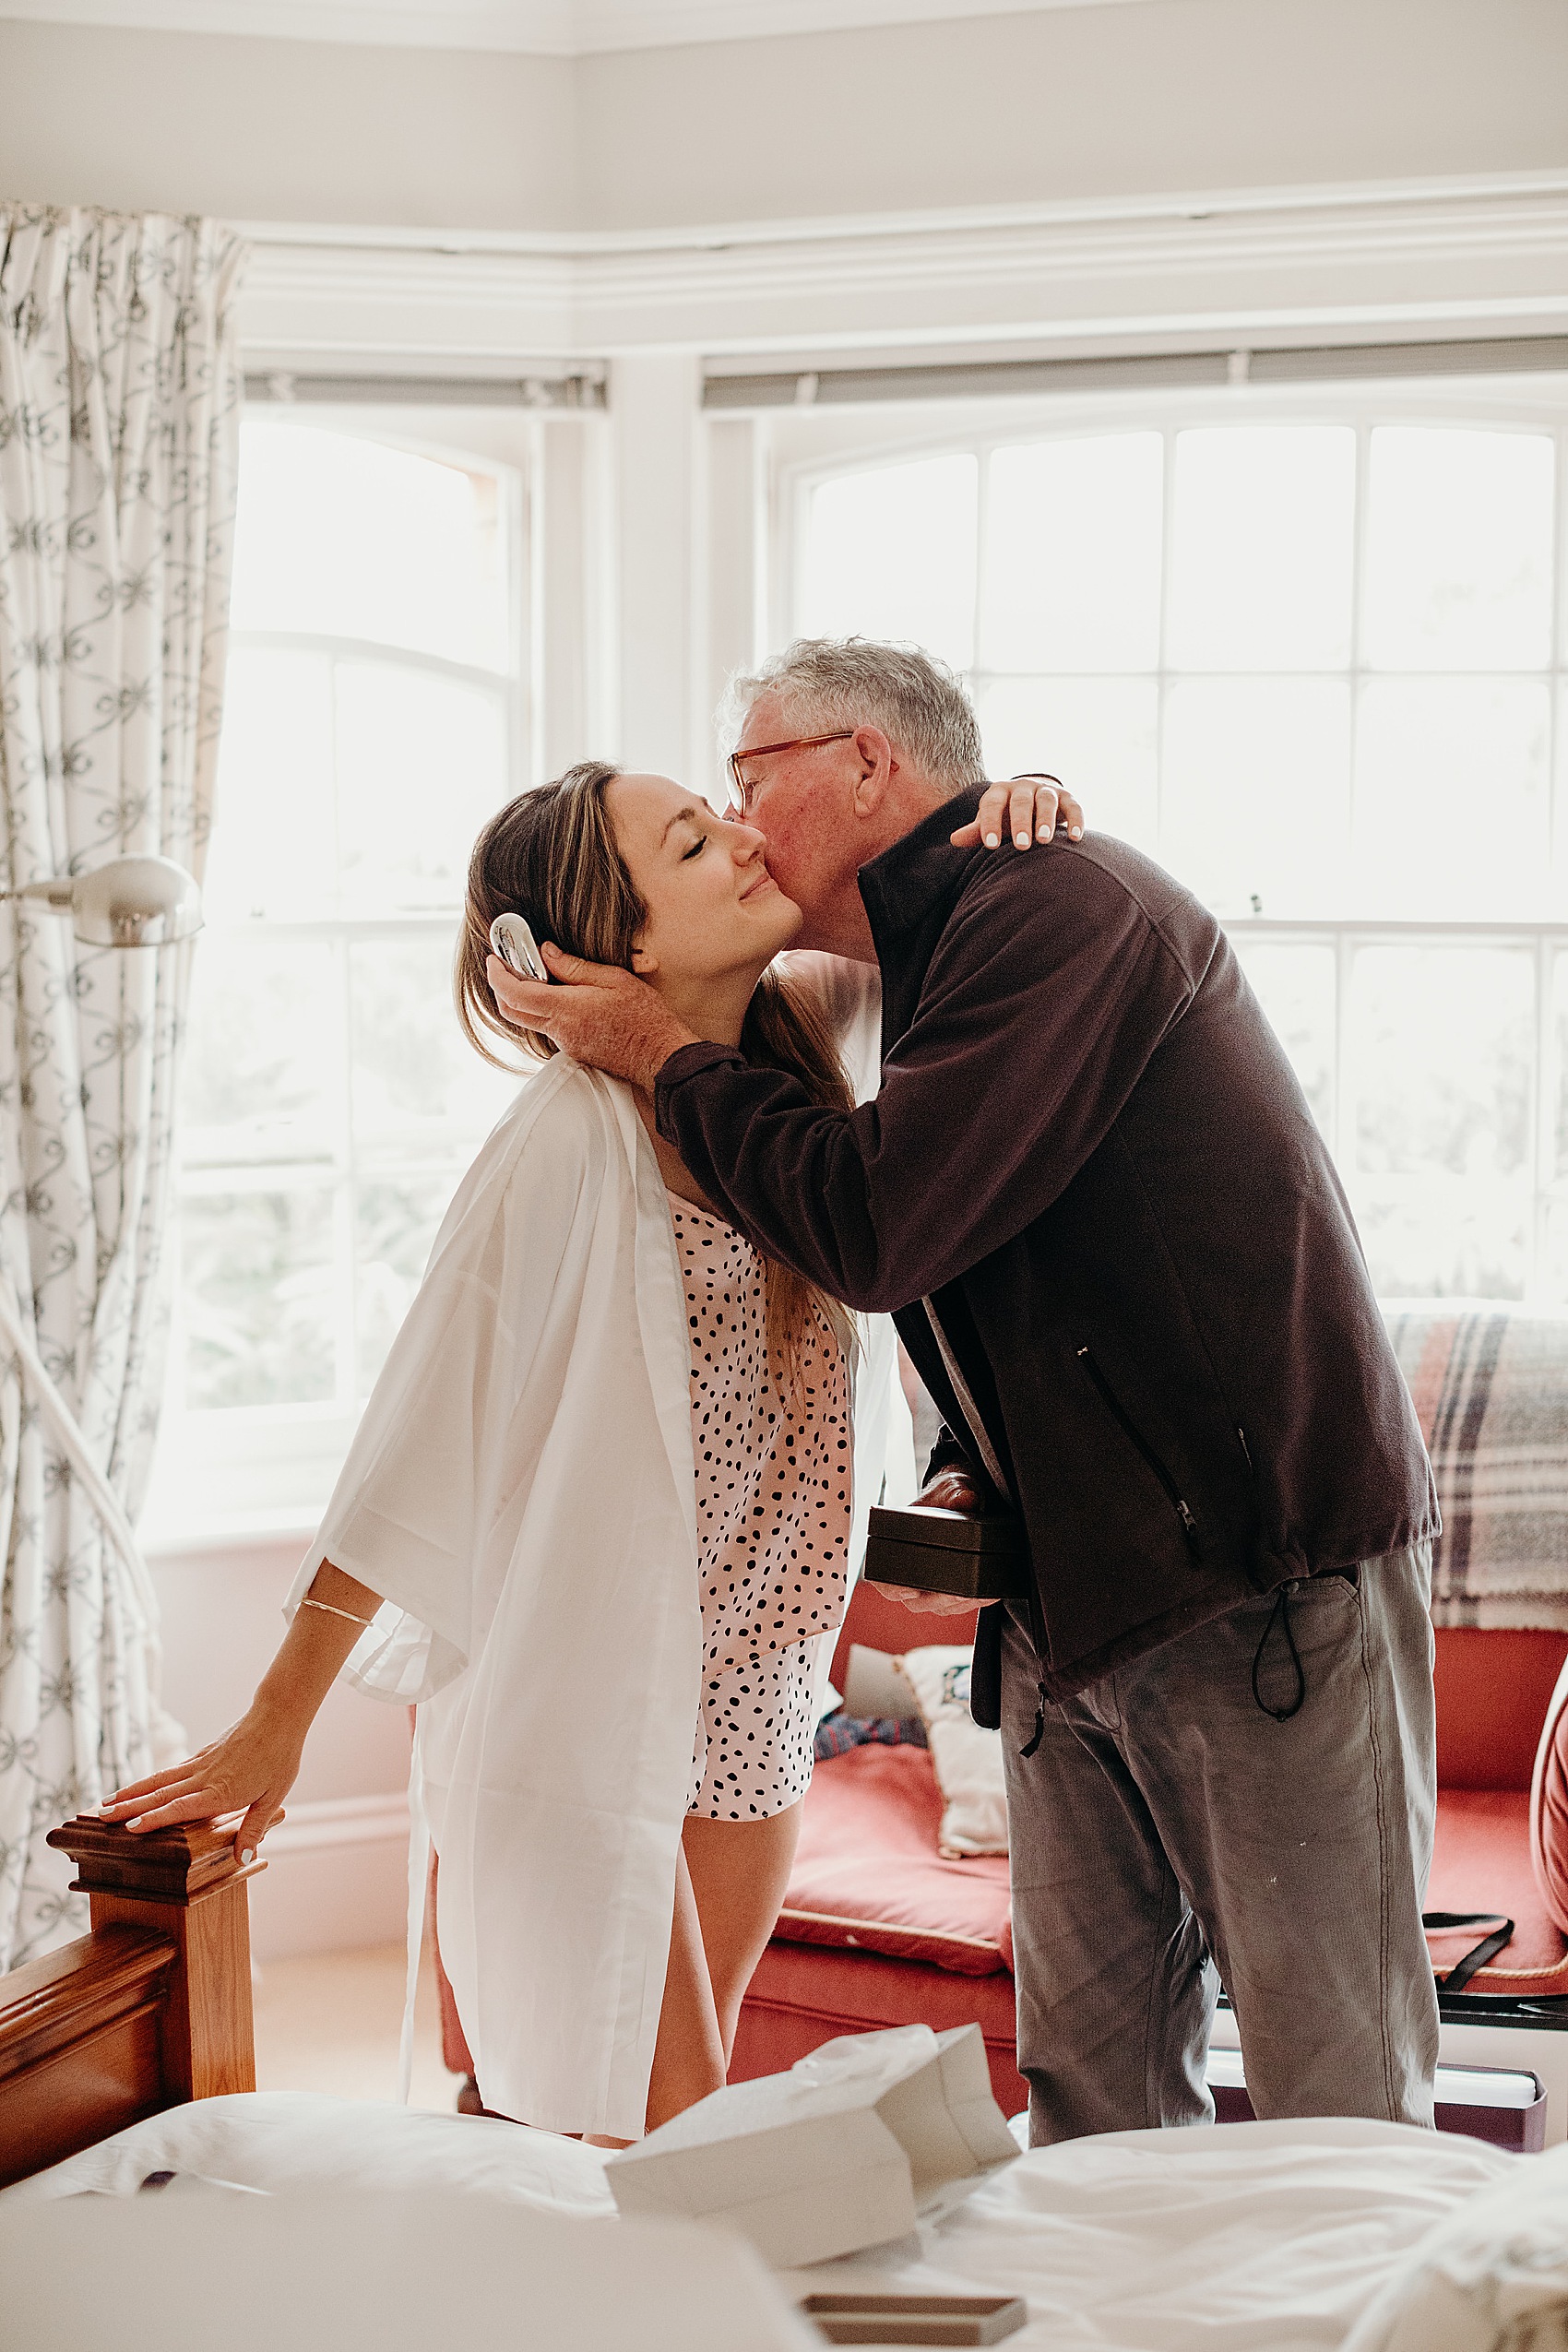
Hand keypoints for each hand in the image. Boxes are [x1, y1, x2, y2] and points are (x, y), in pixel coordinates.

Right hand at [98, 1704, 303, 1863]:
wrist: (278, 1715)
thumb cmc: (280, 1757)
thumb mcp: (274, 1796)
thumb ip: (254, 1828)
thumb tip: (242, 1859)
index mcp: (221, 1792)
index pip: (181, 1808)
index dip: (155, 1819)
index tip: (130, 1828)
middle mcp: (204, 1778)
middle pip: (161, 1794)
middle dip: (130, 1807)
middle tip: (102, 1818)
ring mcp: (201, 1764)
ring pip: (160, 1780)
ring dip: (133, 1792)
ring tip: (107, 1803)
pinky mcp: (203, 1754)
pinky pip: (171, 1770)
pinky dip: (151, 1780)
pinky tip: (141, 1787)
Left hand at [487, 943, 698, 1087]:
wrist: (660, 1056)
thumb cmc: (645, 1017)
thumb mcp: (613, 979)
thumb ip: (573, 966)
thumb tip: (545, 952)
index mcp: (566, 1009)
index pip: (515, 993)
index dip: (498, 974)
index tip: (494, 958)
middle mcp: (559, 1030)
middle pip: (512, 1011)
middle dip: (501, 986)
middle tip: (507, 965)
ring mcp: (565, 1044)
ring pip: (529, 1020)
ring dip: (525, 998)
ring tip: (538, 974)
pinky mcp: (574, 1051)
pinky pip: (548, 1028)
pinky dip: (545, 1010)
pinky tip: (561, 995)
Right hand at [878, 1466, 987, 1613]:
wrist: (964, 1499)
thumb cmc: (949, 1494)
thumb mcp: (952, 1487)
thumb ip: (956, 1492)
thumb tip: (966, 1499)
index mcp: (898, 1544)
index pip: (883, 1577)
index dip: (892, 1587)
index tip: (909, 1590)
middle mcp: (911, 1570)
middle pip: (916, 1601)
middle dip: (939, 1598)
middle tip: (957, 1591)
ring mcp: (931, 1584)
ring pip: (941, 1607)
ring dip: (960, 1603)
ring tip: (978, 1592)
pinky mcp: (952, 1589)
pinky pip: (958, 1605)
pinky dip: (974, 1601)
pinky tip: (988, 1592)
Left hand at [951, 775, 1083, 852]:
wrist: (1033, 800)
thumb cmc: (1006, 817)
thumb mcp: (991, 822)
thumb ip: (976, 831)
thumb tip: (954, 839)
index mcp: (999, 791)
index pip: (992, 804)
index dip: (990, 823)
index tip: (990, 845)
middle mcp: (1023, 786)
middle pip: (1021, 801)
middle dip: (1021, 822)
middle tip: (1021, 845)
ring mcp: (1046, 790)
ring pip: (1046, 800)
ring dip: (1046, 819)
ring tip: (1044, 841)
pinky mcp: (1067, 797)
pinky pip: (1073, 806)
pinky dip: (1075, 821)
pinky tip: (1074, 839)